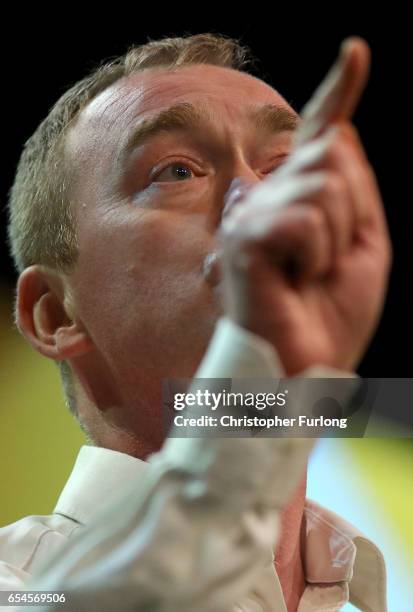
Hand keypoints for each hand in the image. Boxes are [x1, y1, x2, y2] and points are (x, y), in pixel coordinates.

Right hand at [220, 38, 391, 374]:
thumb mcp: (363, 242)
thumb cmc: (331, 311)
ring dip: (336, 240)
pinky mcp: (243, 238)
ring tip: (309, 274)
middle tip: (327, 264)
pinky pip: (304, 220)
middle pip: (332, 155)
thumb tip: (337, 129)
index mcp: (299, 200)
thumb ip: (353, 185)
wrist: (307, 364)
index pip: (320, 136)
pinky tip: (293, 280)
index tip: (355, 53)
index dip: (337, 93)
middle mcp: (269, 198)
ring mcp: (252, 216)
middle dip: (351, 214)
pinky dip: (316, 256)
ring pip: (323, 184)